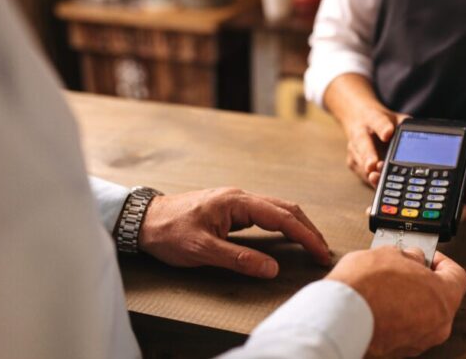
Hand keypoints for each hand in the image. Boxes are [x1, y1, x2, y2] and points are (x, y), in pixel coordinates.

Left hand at [138, 188, 330, 277]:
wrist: (143, 219)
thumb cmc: (168, 232)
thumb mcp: (202, 250)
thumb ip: (239, 259)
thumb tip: (271, 268)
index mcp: (236, 202)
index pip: (282, 217)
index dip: (304, 235)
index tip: (319, 252)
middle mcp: (240, 197)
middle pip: (285, 208)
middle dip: (307, 229)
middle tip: (322, 251)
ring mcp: (235, 201)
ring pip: (276, 209)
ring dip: (297, 225)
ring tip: (311, 244)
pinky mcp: (230, 208)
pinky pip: (265, 213)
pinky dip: (282, 224)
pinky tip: (286, 235)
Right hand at [326, 247, 465, 357]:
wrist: (338, 318)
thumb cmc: (365, 288)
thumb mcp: (390, 254)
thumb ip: (409, 256)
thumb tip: (411, 258)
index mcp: (444, 298)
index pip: (457, 276)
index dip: (442, 261)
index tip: (429, 257)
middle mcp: (437, 325)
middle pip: (439, 298)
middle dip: (422, 281)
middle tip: (404, 269)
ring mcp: (418, 341)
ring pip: (421, 315)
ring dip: (408, 300)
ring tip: (385, 285)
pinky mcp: (399, 350)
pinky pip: (404, 328)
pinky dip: (396, 316)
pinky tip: (378, 302)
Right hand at [342, 106, 408, 187]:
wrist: (359, 121)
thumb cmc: (381, 123)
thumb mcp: (395, 118)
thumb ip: (405, 125)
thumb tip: (422, 135)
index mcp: (372, 119)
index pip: (377, 121)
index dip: (383, 128)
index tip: (388, 132)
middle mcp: (359, 133)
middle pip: (363, 144)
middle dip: (368, 156)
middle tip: (373, 165)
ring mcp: (353, 149)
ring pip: (360, 162)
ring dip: (370, 172)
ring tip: (377, 177)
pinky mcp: (353, 162)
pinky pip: (361, 173)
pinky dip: (369, 180)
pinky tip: (376, 183)